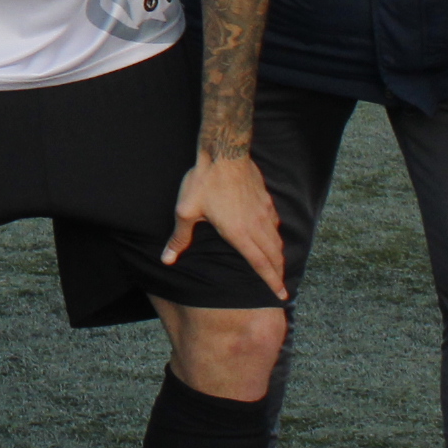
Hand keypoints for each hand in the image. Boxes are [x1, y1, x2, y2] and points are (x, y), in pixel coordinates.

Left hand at [167, 152, 290, 301]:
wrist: (225, 153)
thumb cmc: (204, 182)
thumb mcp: (186, 211)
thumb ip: (179, 238)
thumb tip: (167, 259)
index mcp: (239, 233)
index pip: (260, 263)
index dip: (271, 281)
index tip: (281, 295)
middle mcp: (257, 225)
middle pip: (273, 255)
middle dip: (278, 273)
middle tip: (281, 287)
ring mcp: (264, 211)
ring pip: (277, 240)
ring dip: (279, 256)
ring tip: (278, 266)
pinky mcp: (266, 200)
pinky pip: (275, 224)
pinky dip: (277, 236)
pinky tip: (273, 236)